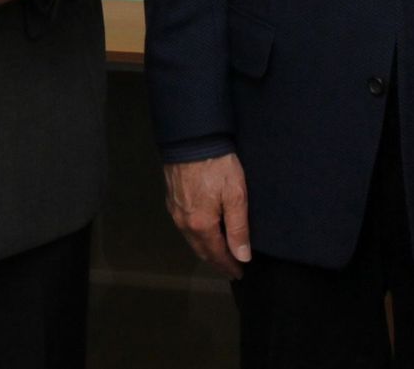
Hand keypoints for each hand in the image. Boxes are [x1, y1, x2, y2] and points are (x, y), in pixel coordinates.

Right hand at [163, 154, 251, 278]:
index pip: (217, 253)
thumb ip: (239, 228)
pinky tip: (204, 233)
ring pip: (191, 239)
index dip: (229, 266)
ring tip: (220, 254)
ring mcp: (175, 211)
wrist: (191, 140)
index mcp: (201, 224)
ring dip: (205, 249)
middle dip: (216, 261)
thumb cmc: (217, 166)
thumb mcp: (236, 196)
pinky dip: (196, 236)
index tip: (239, 273)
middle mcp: (184, 222)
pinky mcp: (171, 199)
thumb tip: (242, 257)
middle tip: (230, 269)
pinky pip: (184, 227)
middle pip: (201, 250)